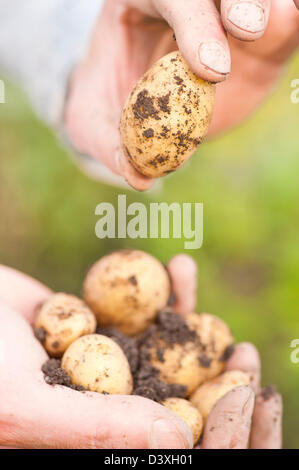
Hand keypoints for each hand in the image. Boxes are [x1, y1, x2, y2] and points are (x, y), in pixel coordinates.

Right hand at [0, 259, 281, 448]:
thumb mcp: (26, 406)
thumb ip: (96, 428)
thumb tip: (178, 441)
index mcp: (90, 441)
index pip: (159, 441)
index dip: (206, 422)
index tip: (239, 387)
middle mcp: (103, 406)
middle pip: (171, 392)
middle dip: (208, 368)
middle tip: (242, 346)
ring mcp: (104, 364)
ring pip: (160, 344)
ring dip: (187, 315)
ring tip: (198, 285)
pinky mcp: (100, 326)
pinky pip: (141, 309)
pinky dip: (160, 287)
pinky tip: (179, 266)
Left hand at [65, 0, 298, 189]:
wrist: (132, 97)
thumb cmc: (108, 100)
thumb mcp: (94, 121)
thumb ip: (109, 142)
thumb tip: (138, 177)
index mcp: (138, 0)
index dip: (193, 25)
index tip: (211, 69)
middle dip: (239, 2)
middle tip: (250, 30)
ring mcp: (224, 13)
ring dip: (273, 10)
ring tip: (285, 19)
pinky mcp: (259, 37)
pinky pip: (282, 25)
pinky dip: (290, 26)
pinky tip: (294, 23)